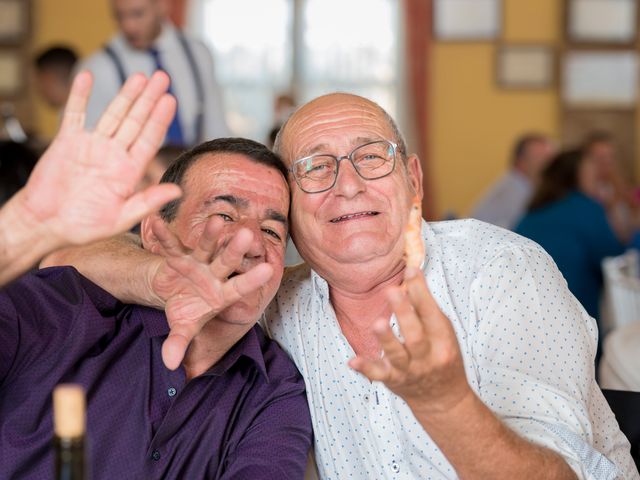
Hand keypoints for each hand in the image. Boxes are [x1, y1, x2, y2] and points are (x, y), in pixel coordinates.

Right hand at [19, 70, 180, 246]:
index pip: (149, 140)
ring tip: (139, 76)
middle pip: (136, 121)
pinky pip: (74, 114)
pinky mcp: (67, 142)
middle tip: (162, 77)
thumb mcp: (120, 218)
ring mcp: (92, 146)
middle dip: (149, 100)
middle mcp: (114, 155)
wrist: (45, 224)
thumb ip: (148, 202)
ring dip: (125, 95)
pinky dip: (79, 95)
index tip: (171, 101)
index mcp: (128, 172)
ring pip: (113, 114)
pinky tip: (87, 77)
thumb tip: (178, 191)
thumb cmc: (83, 226)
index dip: (160, 120)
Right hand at [147, 216, 273, 369]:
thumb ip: (179, 342)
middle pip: (227, 262)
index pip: (240, 286)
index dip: (252, 279)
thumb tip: (170, 364)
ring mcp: (199, 262)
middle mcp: (214, 274)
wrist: (173, 292)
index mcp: (222, 293)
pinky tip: (156, 222)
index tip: (270, 268)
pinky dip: (164, 235)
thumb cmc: (187, 310)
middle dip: (235, 250)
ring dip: (210, 236)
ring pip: (206, 248)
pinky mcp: (180, 255)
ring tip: (216, 221)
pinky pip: (171, 245)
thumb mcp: (183, 327)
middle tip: (248, 235)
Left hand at [349, 267, 471, 413]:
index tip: (411, 270)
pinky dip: (366, 369)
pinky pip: (379, 375)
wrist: (443, 398)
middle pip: (416, 335)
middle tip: (391, 291)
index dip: (422, 292)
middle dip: (404, 313)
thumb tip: (411, 275)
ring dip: (386, 339)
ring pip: (397, 355)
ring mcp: (410, 370)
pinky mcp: (394, 381)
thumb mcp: (443, 333)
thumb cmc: (442, 356)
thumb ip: (426, 308)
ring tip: (377, 323)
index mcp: (443, 341)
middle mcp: (427, 357)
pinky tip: (353, 361)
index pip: (432, 314)